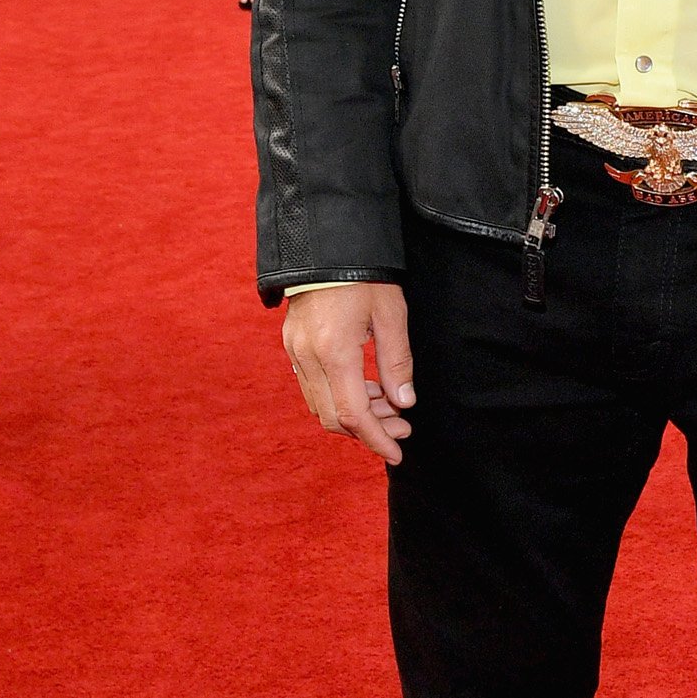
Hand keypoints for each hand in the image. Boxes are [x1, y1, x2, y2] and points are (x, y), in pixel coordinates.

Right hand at [282, 283, 415, 464]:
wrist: (325, 245)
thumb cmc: (363, 274)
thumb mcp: (390, 315)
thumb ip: (397, 362)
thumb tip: (404, 404)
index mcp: (334, 351)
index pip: (352, 415)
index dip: (376, 439)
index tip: (397, 453)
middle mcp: (308, 357)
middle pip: (333, 418)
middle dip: (369, 430)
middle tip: (402, 427)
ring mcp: (295, 352)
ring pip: (321, 406)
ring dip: (354, 414)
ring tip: (389, 404)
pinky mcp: (292, 345)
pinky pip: (313, 387)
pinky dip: (339, 397)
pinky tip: (366, 387)